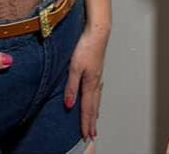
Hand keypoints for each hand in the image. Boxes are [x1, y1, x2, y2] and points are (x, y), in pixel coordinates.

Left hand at [63, 25, 108, 140]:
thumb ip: (71, 86)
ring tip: (95, 121)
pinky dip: (97, 99)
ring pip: (97, 99)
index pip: (87, 108)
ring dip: (95, 112)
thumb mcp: (74, 67)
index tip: (86, 135)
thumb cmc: (86, 47)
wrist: (97, 32)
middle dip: (92, 122)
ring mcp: (98, 76)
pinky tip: (96, 97)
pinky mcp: (97, 69)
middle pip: (94, 106)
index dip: (86, 123)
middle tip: (92, 135)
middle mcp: (96, 82)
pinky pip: (97, 90)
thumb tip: (70, 105)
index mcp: (90, 84)